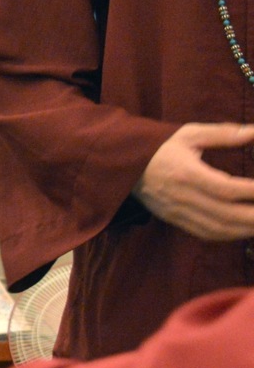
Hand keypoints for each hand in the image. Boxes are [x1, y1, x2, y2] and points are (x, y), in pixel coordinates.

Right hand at [133, 123, 253, 238]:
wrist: (126, 166)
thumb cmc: (161, 147)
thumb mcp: (190, 134)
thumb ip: (223, 134)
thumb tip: (252, 132)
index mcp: (185, 173)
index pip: (225, 188)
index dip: (251, 192)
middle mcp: (181, 197)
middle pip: (225, 215)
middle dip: (253, 217)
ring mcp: (177, 212)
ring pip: (217, 229)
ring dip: (244, 230)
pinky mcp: (175, 220)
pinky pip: (205, 233)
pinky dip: (229, 235)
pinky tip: (244, 230)